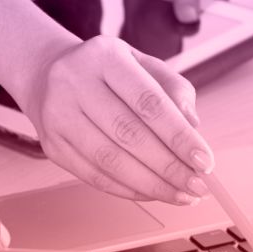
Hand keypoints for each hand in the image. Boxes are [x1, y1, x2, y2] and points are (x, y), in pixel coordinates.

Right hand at [23, 35, 213, 204]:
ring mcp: (58, 115)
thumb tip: (193, 126)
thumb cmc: (108, 72)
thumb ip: (173, 90)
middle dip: (169, 167)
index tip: (205, 162)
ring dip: (151, 184)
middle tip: (197, 187)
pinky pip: (93, 175)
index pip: (148, 102)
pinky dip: (127, 190)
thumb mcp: (143, 64)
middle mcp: (74, 82)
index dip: (179, 136)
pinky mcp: (51, 145)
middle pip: (128, 134)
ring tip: (181, 195)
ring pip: (109, 160)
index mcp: (104, 56)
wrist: (47, 73)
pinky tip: (152, 192)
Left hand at [117, 0, 233, 23]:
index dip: (198, 29)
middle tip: (160, 7)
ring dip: (161, 19)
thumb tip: (191, 20)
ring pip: (176, 22)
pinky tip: (147, 0)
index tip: (180, 29)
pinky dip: (154, 13)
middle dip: (175, 24)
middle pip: (194, 26)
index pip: (216, 23)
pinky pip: (164, 14)